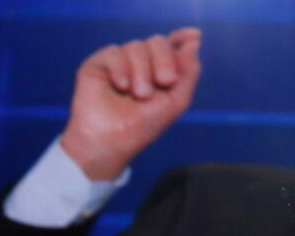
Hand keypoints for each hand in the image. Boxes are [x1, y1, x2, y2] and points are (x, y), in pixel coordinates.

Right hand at [61, 28, 201, 179]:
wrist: (113, 140)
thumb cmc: (143, 126)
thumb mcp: (176, 102)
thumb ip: (188, 72)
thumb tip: (195, 41)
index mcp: (160, 71)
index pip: (172, 45)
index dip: (183, 37)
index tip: (195, 35)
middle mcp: (141, 64)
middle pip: (158, 41)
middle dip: (164, 60)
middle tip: (165, 81)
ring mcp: (120, 62)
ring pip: (137, 46)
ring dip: (142, 72)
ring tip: (138, 95)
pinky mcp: (99, 64)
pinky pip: (114, 51)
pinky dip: (121, 69)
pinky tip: (120, 87)